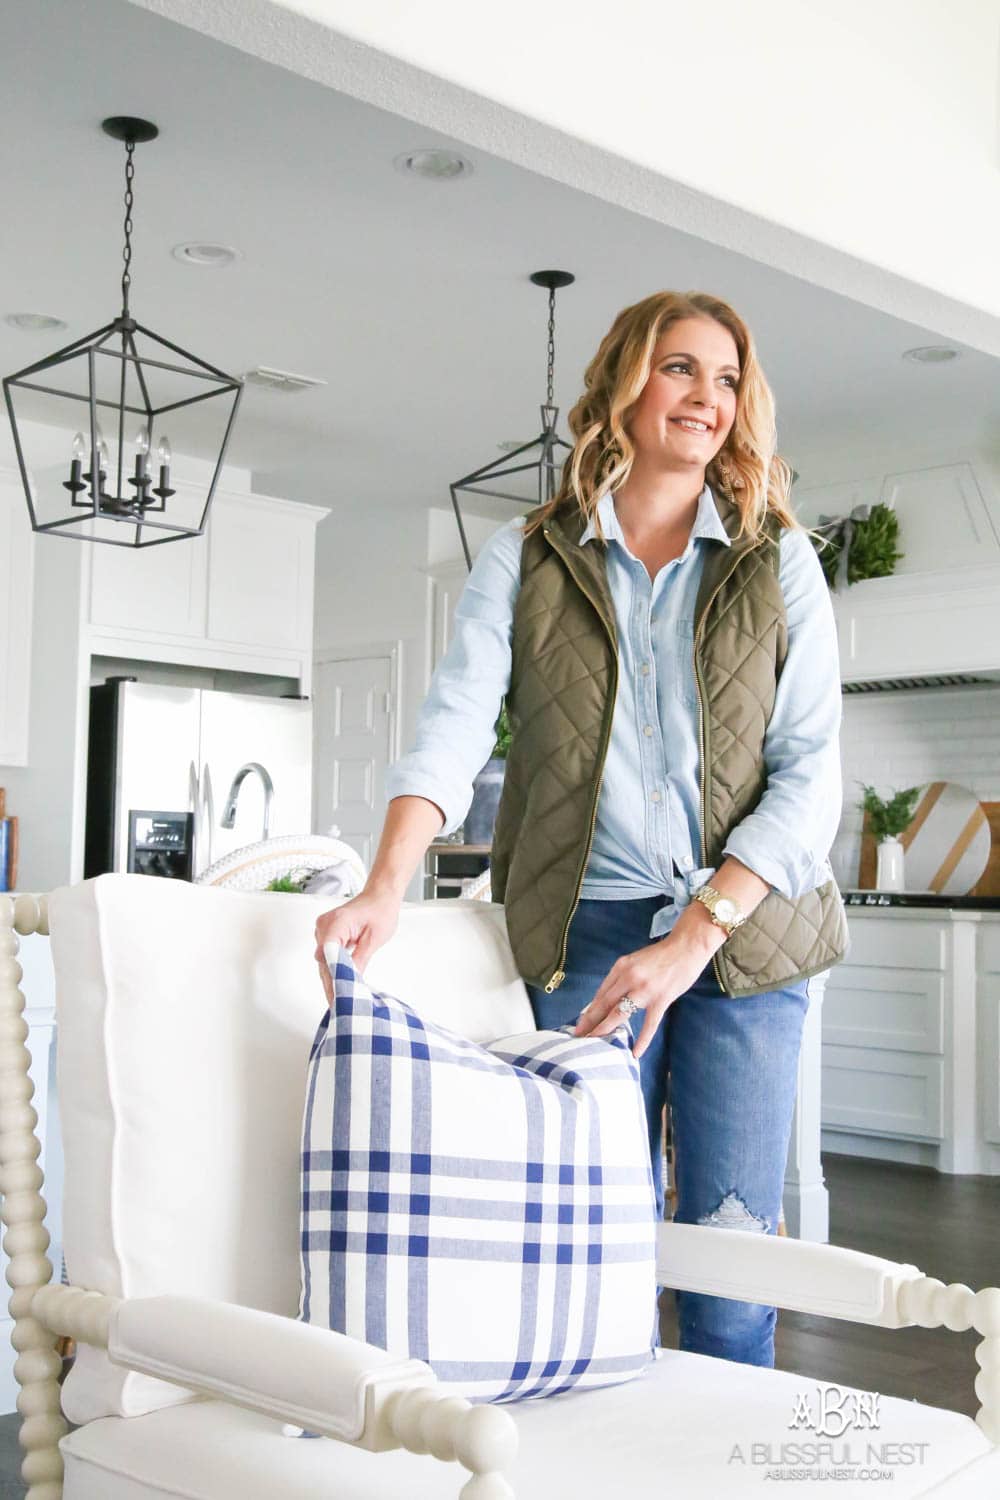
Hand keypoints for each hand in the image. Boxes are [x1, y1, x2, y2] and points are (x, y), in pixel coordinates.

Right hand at [313, 888, 400, 1003]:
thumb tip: (351, 981)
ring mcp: (323, 929)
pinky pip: (327, 955)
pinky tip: (340, 984)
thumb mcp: (374, 938)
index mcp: (336, 923)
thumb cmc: (380, 911)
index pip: (328, 958)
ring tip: (340, 1000)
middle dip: (331, 983)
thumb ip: (360, 959)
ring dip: (332, 977)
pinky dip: (334, 968)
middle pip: (323, 962)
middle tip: (339, 1007)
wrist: (380, 896)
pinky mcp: (327, 933)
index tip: (338, 1000)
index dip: (333, 980)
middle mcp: (324, 926)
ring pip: (324, 961)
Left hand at [573, 927, 718, 1057]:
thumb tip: (609, 999)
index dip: (589, 1009)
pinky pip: (649, 1024)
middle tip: (578, 1036)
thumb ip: (622, 978)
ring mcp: (645, 990)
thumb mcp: (635, 961)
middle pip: (604, 1004)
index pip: (601, 993)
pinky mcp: (661, 999)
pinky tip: (635, 1053)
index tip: (580, 1023)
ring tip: (594, 1042)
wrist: (687, 947)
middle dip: (589, 1022)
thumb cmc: (662, 955)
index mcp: (621, 967)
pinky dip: (642, 1040)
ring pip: (619, 1014)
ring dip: (604, 1029)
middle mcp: (629, 977)